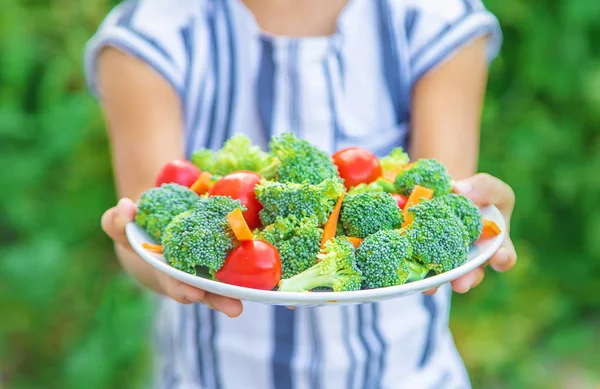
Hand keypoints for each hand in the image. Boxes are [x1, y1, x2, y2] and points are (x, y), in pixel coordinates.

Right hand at [101, 198, 242, 316]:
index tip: (191, 293)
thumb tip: (127, 208)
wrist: (160, 222)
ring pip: (229, 281)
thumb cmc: (138, 230)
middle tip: (234, 308)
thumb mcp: (121, 226)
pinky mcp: (228, 251)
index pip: (175, 284)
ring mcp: (212, 266)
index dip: (182, 289)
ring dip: (242, 289)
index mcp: (167, 272)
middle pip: (208, 291)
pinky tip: (274, 272)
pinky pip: (243, 259)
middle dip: (220, 300)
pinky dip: (256, 266)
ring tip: (256, 296)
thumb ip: (117, 222)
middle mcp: (192, 274)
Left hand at [424, 173, 516, 294]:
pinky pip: (419, 267)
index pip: (503, 257)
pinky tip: (408, 271)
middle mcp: (471, 258)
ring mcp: (447, 260)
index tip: (498, 257)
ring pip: (444, 276)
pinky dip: (414, 269)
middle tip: (461, 284)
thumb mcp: (486, 187)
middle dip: (468, 279)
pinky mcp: (423, 257)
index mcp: (493, 244)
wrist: (443, 194)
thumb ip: (483, 187)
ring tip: (431, 287)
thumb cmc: (473, 193)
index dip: (503, 259)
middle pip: (472, 274)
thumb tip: (460, 190)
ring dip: (438, 282)